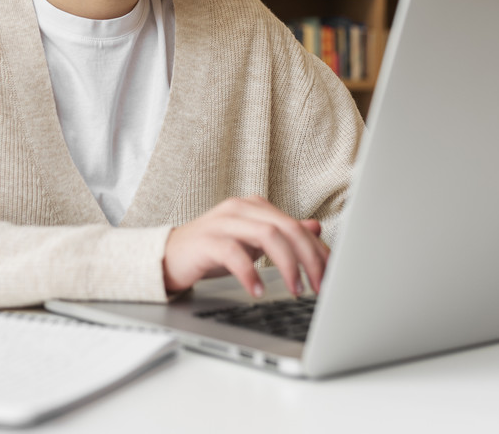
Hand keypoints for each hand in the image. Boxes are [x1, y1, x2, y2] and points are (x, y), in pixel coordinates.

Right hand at [162, 196, 328, 298]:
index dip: (317, 251)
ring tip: (295, 290)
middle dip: (309, 259)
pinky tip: (258, 291)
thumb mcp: (251, 243)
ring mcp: (222, 222)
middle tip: (319, 287)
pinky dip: (251, 273)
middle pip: (286, 227)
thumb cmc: (211, 251)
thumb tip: (315, 228)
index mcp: (254, 207)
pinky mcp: (206, 241)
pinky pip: (234, 253)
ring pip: (267, 235)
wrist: (167, 257)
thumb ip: (281, 234)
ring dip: (287, 265)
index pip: (296, 225)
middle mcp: (240, 208)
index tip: (331, 276)